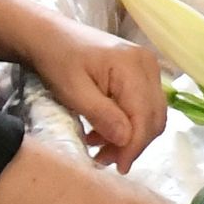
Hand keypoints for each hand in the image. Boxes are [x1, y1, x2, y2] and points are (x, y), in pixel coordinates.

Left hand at [21, 19, 168, 167]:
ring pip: (151, 114)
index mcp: (132, 66)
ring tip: (100, 148)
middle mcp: (148, 65)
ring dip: (130, 136)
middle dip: (132, 144)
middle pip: (154, 117)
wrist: (50, 35)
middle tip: (104, 160)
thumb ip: (102, 115)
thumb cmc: (57, 60)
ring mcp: (147, 67)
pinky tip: (104, 131)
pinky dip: (128, 124)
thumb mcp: (73, 91)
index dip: (134, 146)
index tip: (117, 167)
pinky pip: (144, 105)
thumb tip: (126, 140)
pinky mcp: (141, 72)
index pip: (144, 116)